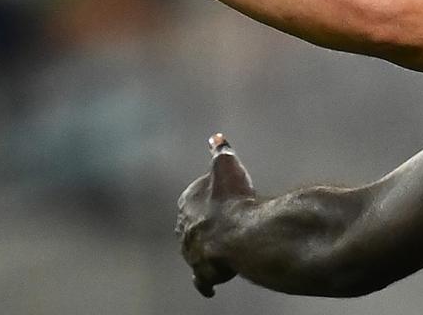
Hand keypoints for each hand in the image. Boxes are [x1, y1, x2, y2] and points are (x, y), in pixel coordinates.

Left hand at [176, 133, 256, 297]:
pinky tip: (209, 286)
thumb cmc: (233, 198)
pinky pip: (201, 278)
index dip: (210, 196)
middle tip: (225, 221)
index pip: (194, 197)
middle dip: (205, 224)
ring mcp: (192, 252)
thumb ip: (220, 150)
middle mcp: (183, 228)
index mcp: (186, 202)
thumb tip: (215, 136)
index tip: (223, 198)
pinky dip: (205, 281)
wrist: (238, 233)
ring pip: (196, 250)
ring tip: (223, 248)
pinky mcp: (202, 272)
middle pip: (193, 225)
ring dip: (207, 249)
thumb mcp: (227, 165)